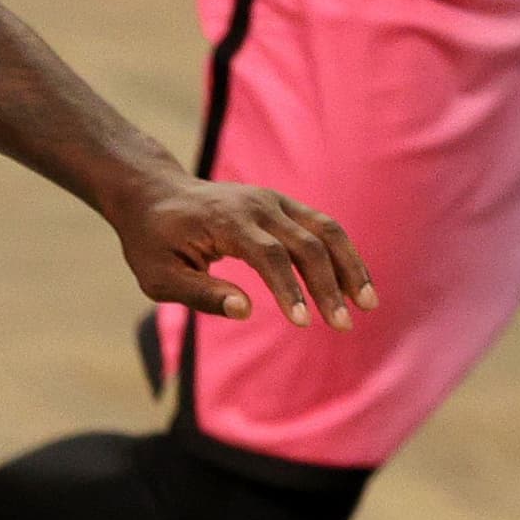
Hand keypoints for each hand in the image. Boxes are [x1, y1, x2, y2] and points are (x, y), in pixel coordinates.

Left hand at [111, 167, 377, 327]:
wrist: (154, 194)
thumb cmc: (151, 241)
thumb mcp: (158, 276)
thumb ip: (199, 293)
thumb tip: (245, 310)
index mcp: (227, 222)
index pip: (269, 256)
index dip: (289, 289)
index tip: (302, 322)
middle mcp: (258, 206)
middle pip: (307, 245)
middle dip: (329, 286)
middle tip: (344, 325)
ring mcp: (275, 202)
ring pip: (326, 231)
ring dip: (351, 267)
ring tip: (368, 304)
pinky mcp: (283, 205)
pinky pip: (322, 227)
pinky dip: (342, 254)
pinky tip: (354, 283)